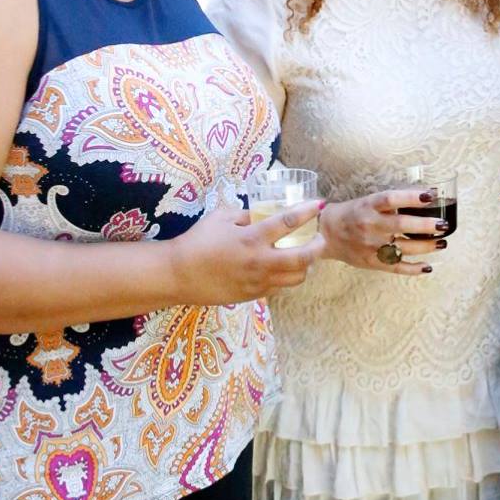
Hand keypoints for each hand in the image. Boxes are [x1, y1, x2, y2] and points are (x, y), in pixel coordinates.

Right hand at [164, 202, 325, 304]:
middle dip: (317, 247)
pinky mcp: (254, 295)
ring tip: (305, 255)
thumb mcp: (221, 218)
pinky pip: (280, 287)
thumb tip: (265, 213)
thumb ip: (246, 215)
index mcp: (251, 238)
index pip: (287, 222)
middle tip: (320, 238)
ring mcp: (258, 281)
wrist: (179, 275)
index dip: (307, 212)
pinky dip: (288, 277)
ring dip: (306, 265)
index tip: (319, 205)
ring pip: (296, 277)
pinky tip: (284, 268)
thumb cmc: (197, 241)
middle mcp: (259, 261)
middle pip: (302, 257)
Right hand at [319, 188, 443, 275]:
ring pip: (403, 247)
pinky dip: (413, 268)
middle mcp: (370, 225)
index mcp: (368, 206)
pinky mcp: (372, 262)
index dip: (411, 197)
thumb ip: (390, 202)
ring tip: (441, 242)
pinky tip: (427, 266)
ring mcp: (371, 246)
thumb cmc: (351, 214)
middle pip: (401, 225)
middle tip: (443, 224)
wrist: (327, 234)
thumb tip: (424, 197)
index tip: (430, 195)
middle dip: (425, 225)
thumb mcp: (367, 201)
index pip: (391, 199)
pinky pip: (396, 267)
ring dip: (426, 246)